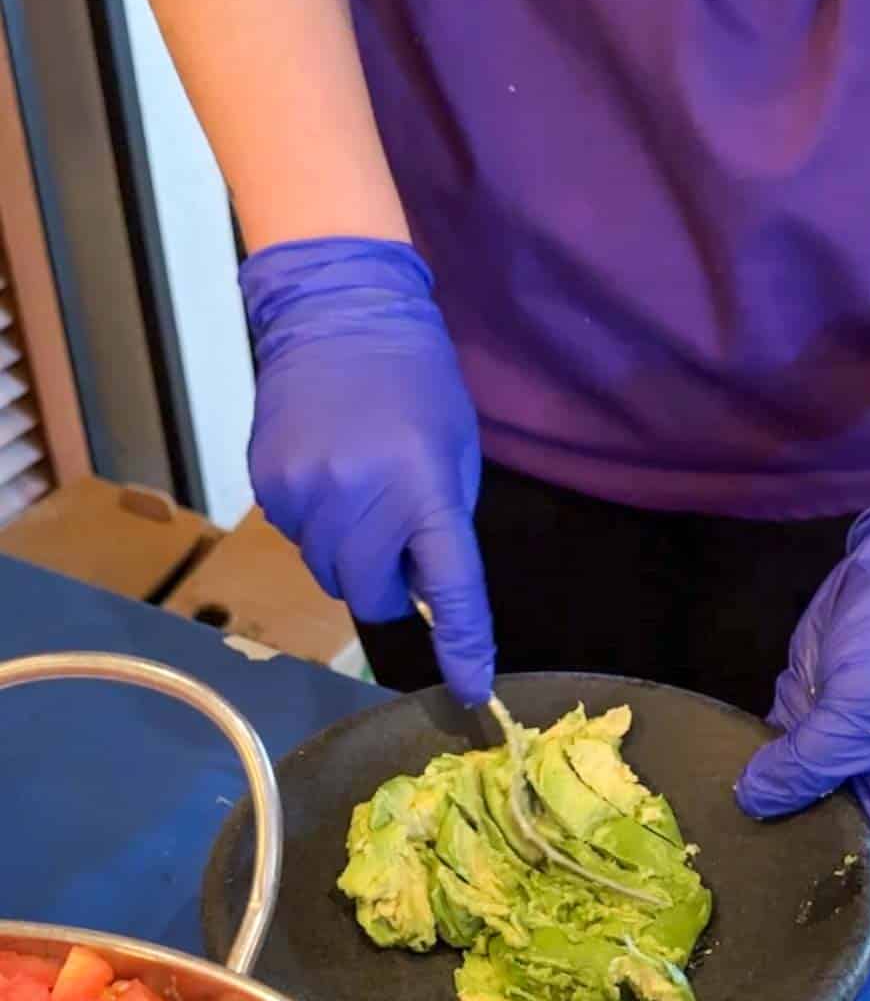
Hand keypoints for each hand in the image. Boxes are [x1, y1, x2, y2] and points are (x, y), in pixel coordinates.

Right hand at [239, 236, 493, 704]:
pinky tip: (325, 472)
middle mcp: (362, 499)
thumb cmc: (415, 381)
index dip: (463, 645)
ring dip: (348, 553)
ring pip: (328, 571)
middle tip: (397, 542)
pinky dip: (316, 523)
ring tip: (357, 490)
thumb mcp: (452, 450)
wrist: (338, 311)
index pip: (451, 588)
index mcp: (424, 489)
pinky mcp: (269, 483)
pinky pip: (296, 536)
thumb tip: (427, 590)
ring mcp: (307, 493)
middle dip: (388, 584)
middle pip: (371, 596)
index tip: (470, 689)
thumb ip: (442, 524)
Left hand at [735, 494, 869, 969]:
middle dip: (789, 904)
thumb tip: (754, 803)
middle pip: (827, 867)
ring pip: (784, 820)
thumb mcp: (865, 710)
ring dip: (750, 845)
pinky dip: (732, 789)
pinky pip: (760, 771)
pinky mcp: (793, 727)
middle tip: (729, 954)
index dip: (863, 948)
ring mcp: (826, 761)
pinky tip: (690, 820)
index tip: (824, 995)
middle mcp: (865, 795)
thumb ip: (807, 763)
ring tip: (694, 898)